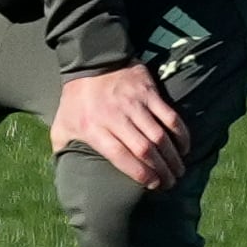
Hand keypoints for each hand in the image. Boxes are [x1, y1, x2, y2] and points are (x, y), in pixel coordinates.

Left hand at [50, 64, 189, 190]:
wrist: (92, 60)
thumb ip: (63, 148)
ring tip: (179, 171)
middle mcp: (115, 116)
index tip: (152, 186)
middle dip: (161, 170)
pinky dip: (181, 134)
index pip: (120, 156)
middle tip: (170, 183)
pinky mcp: (149, 93)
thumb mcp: (62, 124)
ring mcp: (134, 104)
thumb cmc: (77, 99)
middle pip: (144, 149)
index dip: (139, 173)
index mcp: (93, 127)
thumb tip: (68, 174)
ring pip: (160, 136)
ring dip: (173, 157)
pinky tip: (184, 148)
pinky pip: (170, 117)